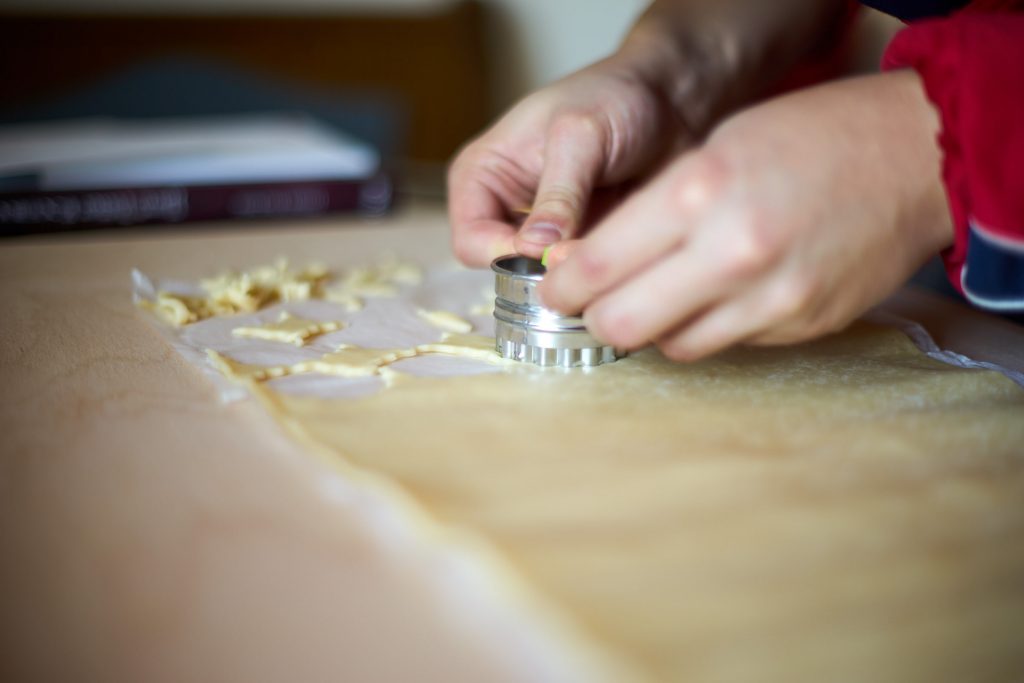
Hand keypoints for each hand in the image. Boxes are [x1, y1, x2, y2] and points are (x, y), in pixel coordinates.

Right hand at [447, 59, 685, 266]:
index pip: (470, 241)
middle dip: (543, 271)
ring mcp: (543, 232)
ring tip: (612, 245)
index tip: (550, 252)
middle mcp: (504, 209)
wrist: (670, 98)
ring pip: (543, 279)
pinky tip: (623, 250)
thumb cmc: (616, 97)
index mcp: (481, 176)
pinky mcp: (578, 246)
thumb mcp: (581, 137)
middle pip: (504, 268)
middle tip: (588, 254)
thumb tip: (534, 248)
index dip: (504, 256)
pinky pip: (578, 278)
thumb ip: (558, 194)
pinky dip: (597, 273)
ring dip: (575, 274)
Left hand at [539, 69, 953, 359]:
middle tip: (595, 303)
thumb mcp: (715, 150)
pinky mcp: (801, 326)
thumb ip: (654, 212)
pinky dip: (712, 325)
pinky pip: (729, 343)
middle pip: (621, 325)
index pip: (597, 269)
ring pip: (672, 346)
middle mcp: (731, 254)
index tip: (555, 288)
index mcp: (698, 193)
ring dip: (655, 326)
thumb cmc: (811, 138)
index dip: (562, 286)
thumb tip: (595, 265)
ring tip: (667, 293)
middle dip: (596, 317)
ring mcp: (771, 299)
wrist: (915, 157)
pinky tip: (726, 292)